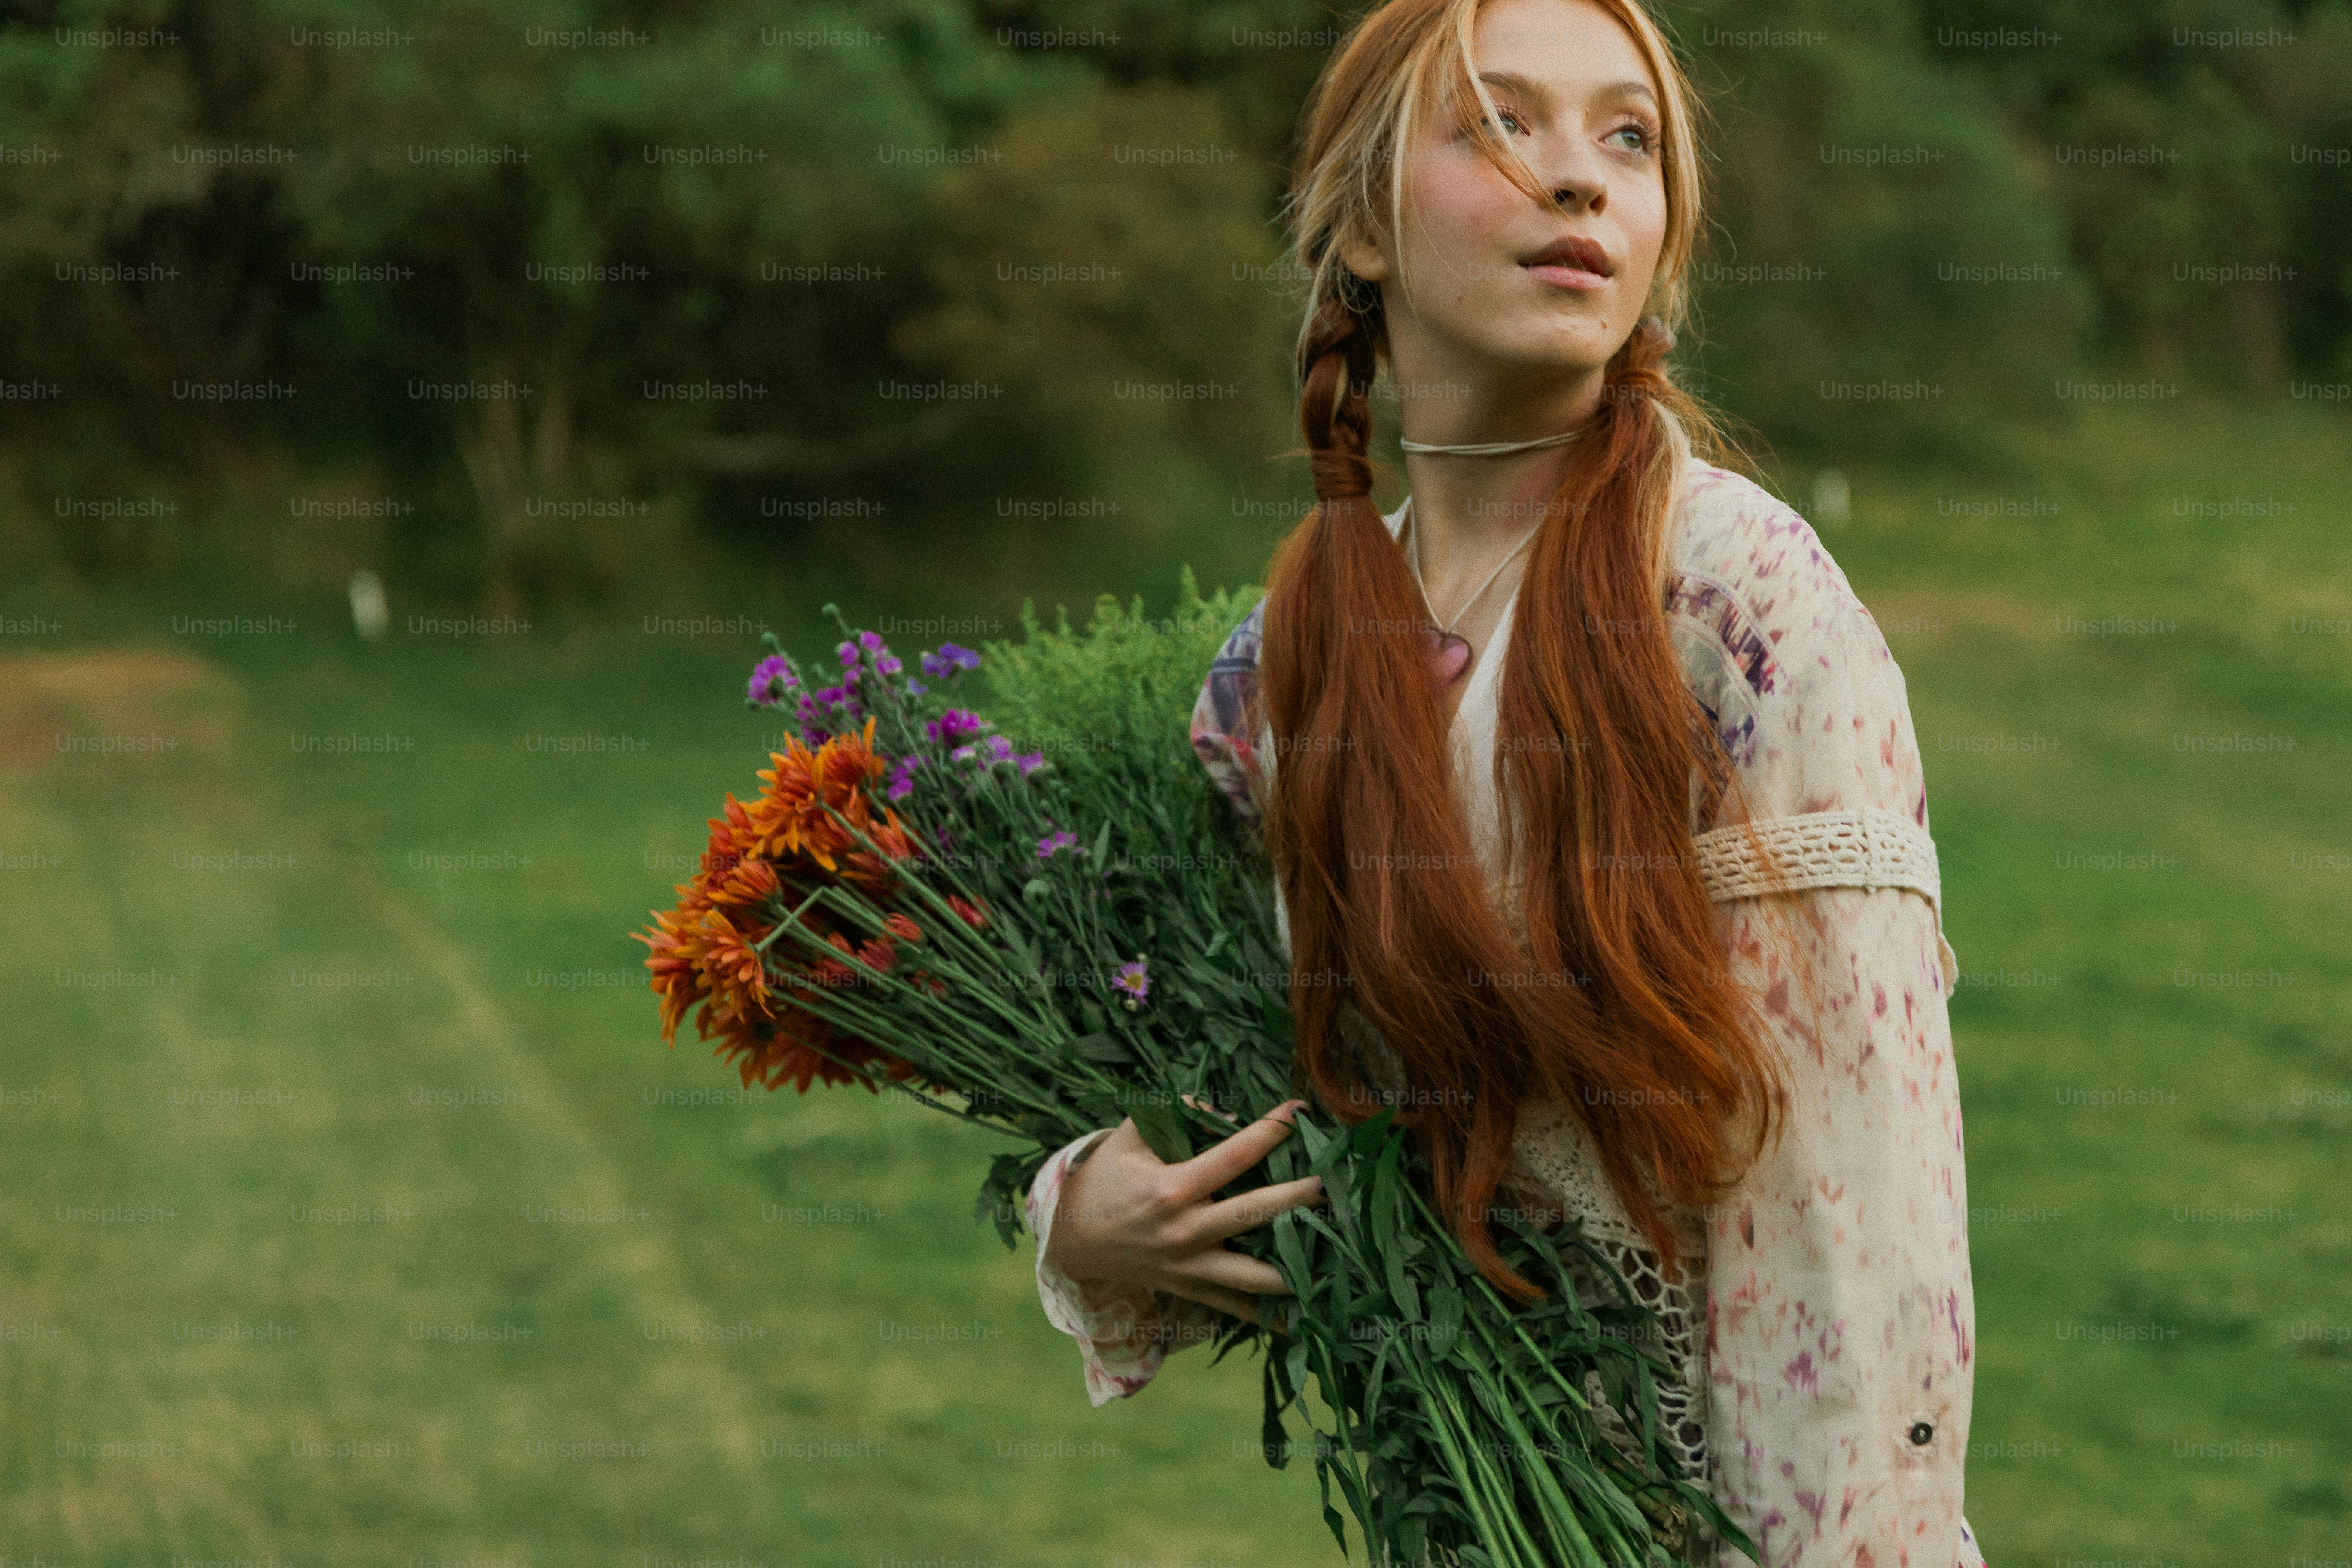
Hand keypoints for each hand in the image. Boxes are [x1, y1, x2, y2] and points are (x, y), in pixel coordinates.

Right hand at [1044, 1096, 1326, 1332]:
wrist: (1072, 1243)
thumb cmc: (1105, 1180)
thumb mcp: (1128, 1137)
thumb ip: (1173, 1113)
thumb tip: (1222, 1106)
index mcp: (1171, 1189)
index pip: (1233, 1155)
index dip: (1270, 1130)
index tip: (1301, 1110)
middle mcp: (1185, 1232)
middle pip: (1257, 1216)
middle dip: (1302, 1199)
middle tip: (1338, 1183)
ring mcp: (1191, 1268)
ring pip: (1258, 1278)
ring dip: (1301, 1268)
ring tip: (1342, 1254)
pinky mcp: (1193, 1292)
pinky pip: (1241, 1310)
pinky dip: (1277, 1314)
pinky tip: (1315, 1313)